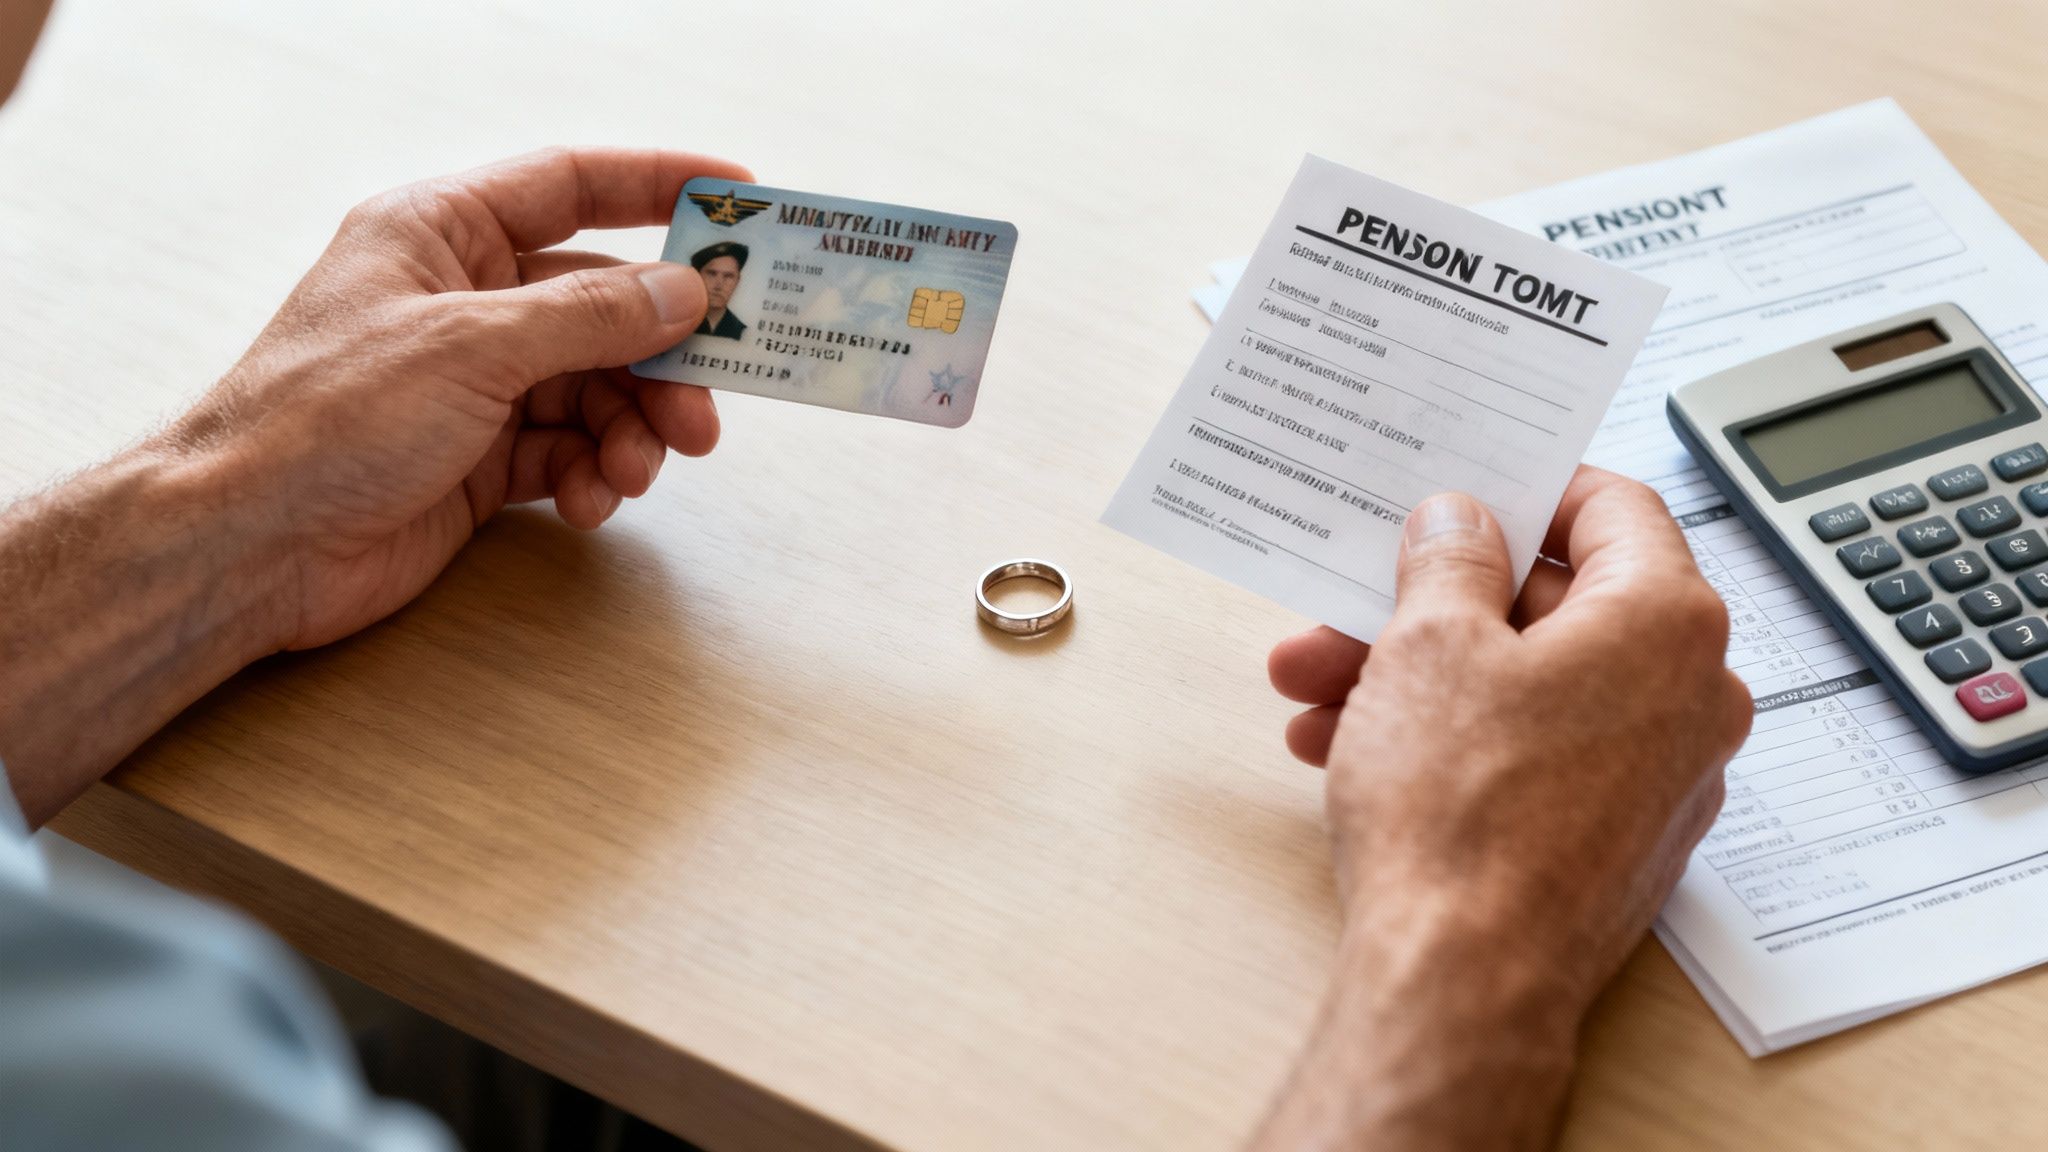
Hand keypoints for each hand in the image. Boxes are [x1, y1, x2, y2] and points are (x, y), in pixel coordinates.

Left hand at [176, 147, 749, 650]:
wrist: (250, 546)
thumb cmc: (323, 421)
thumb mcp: (470, 347)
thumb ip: (589, 315)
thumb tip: (683, 291)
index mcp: (441, 234)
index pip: (572, 185)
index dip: (659, 186)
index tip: (738, 197)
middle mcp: (464, 301)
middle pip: (604, 306)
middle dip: (660, 359)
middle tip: (704, 409)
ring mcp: (474, 382)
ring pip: (597, 388)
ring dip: (631, 430)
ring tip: (637, 470)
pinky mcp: (479, 459)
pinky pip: (569, 451)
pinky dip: (594, 475)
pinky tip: (590, 501)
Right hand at [1250, 467, 1751, 1149]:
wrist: (1463, 981)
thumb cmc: (1462, 815)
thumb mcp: (1429, 643)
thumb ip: (1450, 559)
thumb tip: (1461, 524)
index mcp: (1667, 622)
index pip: (1612, 506)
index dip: (1524, 490)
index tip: (1460, 493)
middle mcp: (1688, 696)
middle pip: (1553, 606)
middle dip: (1430, 601)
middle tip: (1350, 597)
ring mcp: (1656, 775)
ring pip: (1527, 686)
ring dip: (1415, 674)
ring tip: (1314, 686)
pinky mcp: (1613, 838)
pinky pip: (1531, 754)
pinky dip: (1450, 737)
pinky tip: (1346, 746)